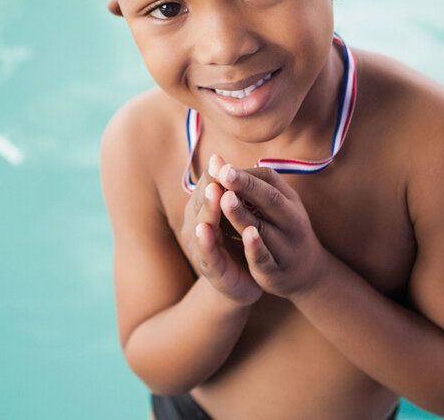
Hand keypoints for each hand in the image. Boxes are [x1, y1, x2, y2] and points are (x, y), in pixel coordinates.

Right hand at [180, 156, 262, 306]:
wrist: (244, 284)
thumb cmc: (239, 244)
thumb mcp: (234, 216)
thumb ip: (229, 192)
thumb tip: (223, 158)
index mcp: (206, 212)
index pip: (206, 190)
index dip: (212, 175)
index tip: (219, 159)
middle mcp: (199, 227)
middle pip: (201, 203)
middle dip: (209, 187)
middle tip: (216, 171)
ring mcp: (202, 249)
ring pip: (202, 225)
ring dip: (208, 209)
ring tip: (214, 193)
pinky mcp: (210, 270)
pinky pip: (207, 254)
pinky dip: (206, 241)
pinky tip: (206, 230)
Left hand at [213, 160, 330, 299]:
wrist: (308, 273)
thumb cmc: (284, 229)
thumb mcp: (277, 205)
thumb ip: (253, 186)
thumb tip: (219, 162)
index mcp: (289, 201)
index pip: (268, 180)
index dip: (245, 173)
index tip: (221, 165)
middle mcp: (291, 220)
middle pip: (269, 199)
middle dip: (245, 185)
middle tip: (224, 172)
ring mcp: (285, 246)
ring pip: (263, 227)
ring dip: (243, 213)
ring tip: (225, 198)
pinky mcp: (276, 270)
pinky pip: (265, 257)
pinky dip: (256, 247)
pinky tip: (245, 235)